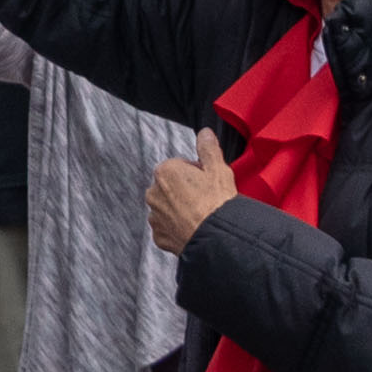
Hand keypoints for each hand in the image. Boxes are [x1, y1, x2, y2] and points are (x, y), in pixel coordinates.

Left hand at [144, 131, 237, 250]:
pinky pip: (168, 229)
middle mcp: (154, 193)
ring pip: (167, 208)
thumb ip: (208, 148)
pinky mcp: (159, 237)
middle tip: (205, 199)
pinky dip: (178, 229)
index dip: (196, 174)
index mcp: (165, 171)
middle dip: (185, 191)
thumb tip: (204, 133)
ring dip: (179, 210)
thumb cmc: (216, 202)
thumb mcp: (218, 168)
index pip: (179, 167)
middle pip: (171, 187)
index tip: (207, 182)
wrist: (216, 238)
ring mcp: (155, 217)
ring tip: (200, 216)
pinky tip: (193, 229)